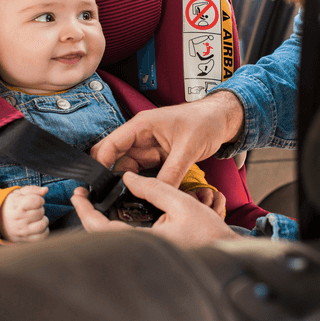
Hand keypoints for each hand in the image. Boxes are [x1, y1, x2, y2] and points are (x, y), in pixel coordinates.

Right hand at [0, 186, 49, 242]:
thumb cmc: (12, 203)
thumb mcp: (19, 193)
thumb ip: (33, 190)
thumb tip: (45, 190)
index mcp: (16, 205)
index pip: (36, 201)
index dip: (40, 199)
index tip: (36, 200)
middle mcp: (18, 219)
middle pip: (40, 212)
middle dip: (40, 209)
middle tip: (34, 209)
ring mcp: (21, 230)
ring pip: (42, 225)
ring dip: (43, 220)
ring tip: (38, 218)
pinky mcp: (24, 238)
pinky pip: (41, 237)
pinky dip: (44, 231)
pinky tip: (39, 225)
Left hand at [71, 172, 240, 246]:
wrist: (224, 249)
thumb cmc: (208, 231)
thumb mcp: (181, 202)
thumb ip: (153, 188)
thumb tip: (128, 177)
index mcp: (146, 240)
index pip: (103, 228)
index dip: (86, 211)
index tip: (79, 195)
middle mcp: (142, 248)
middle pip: (102, 235)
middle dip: (88, 214)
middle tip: (82, 195)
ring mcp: (145, 250)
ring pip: (112, 236)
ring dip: (100, 219)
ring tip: (94, 199)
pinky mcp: (150, 248)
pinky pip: (124, 236)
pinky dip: (114, 223)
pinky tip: (115, 210)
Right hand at [91, 91, 243, 187]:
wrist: (221, 120)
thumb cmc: (205, 122)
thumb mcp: (188, 148)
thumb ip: (172, 172)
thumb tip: (159, 193)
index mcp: (141, 126)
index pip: (110, 145)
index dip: (101, 164)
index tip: (98, 185)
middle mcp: (140, 137)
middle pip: (114, 159)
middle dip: (111, 177)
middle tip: (111, 198)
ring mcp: (148, 148)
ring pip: (128, 169)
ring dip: (127, 183)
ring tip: (128, 200)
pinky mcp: (157, 157)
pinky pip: (143, 173)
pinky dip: (142, 184)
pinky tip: (143, 196)